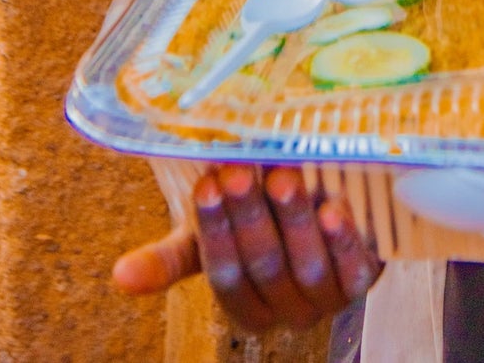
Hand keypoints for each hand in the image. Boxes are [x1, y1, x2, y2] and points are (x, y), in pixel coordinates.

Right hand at [112, 165, 380, 332]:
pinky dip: (342, 242)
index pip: (224, 275)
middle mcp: (285, 312)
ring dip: (293, 221)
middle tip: (239, 171)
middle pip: (264, 266)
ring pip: (306, 268)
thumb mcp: (212, 235)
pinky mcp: (365, 280)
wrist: (326, 203)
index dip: (214, 231)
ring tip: (282, 176)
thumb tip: (118, 277)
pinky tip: (333, 210)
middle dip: (250, 217)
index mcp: (244, 306)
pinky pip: (354, 271)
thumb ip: (170, 258)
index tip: (206, 184)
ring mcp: (328, 299)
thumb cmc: (258, 220)